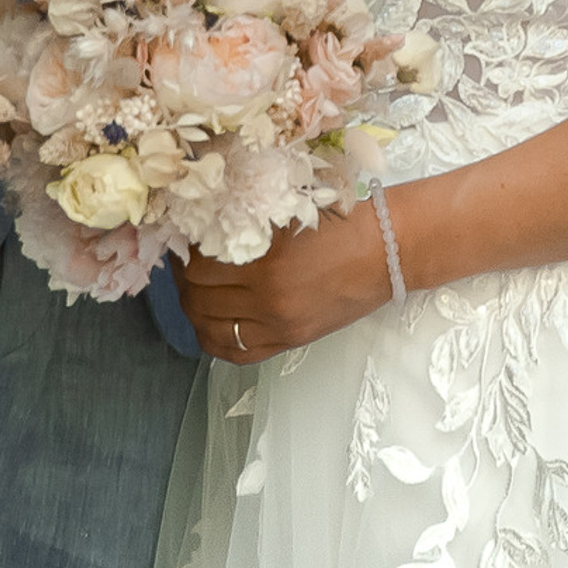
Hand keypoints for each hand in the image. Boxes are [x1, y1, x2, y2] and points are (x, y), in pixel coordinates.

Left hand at [177, 198, 400, 364]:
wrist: (385, 252)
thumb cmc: (340, 223)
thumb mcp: (285, 213)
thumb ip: (246, 226)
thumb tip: (200, 231)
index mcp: (264, 259)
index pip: (198, 266)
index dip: (182, 255)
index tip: (182, 242)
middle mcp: (268, 298)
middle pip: (197, 299)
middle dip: (182, 283)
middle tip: (183, 266)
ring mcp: (278, 325)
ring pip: (210, 330)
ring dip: (194, 311)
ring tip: (195, 293)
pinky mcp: (290, 342)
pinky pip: (237, 354)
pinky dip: (216, 341)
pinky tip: (212, 324)